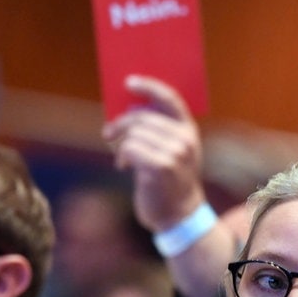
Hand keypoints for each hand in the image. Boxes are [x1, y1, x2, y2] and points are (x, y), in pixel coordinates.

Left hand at [101, 75, 205, 231]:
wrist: (178, 214)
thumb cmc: (169, 181)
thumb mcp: (172, 151)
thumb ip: (158, 130)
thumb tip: (131, 109)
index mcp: (189, 131)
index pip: (170, 98)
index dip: (149, 86)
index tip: (128, 82)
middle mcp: (185, 139)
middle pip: (142, 116)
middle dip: (121, 124)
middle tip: (108, 134)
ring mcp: (176, 153)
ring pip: (134, 133)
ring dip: (122, 145)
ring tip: (124, 160)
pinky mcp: (161, 167)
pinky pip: (130, 148)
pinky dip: (122, 157)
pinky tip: (125, 167)